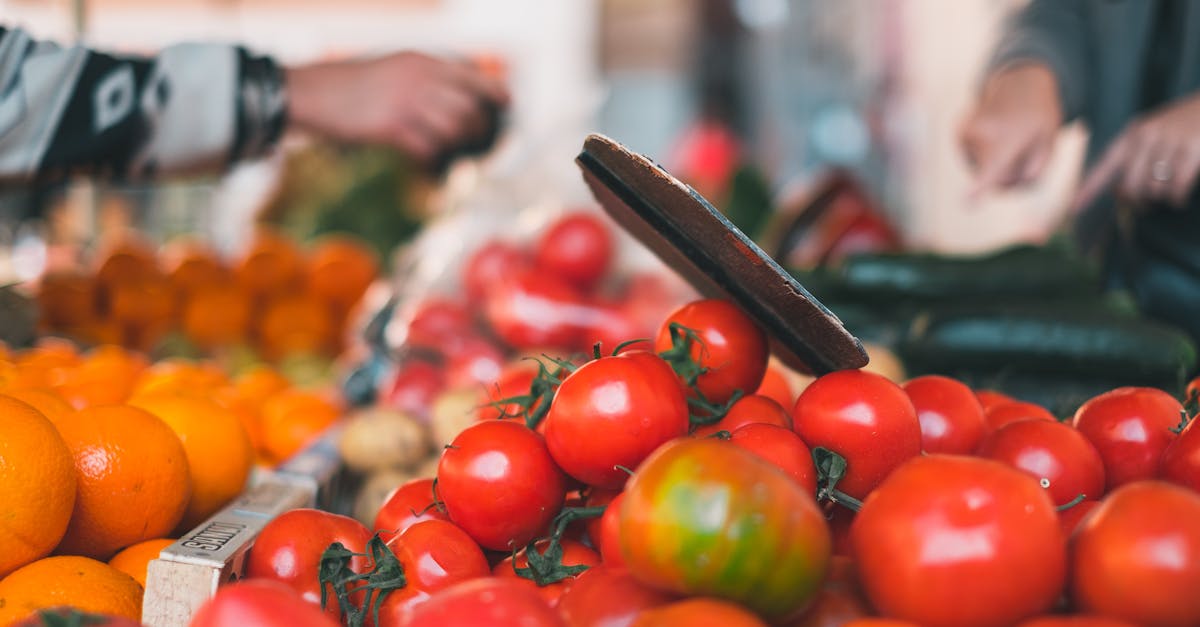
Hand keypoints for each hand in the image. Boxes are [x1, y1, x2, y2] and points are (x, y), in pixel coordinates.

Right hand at [286, 51, 509, 165]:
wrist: (311, 92)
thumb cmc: (352, 85)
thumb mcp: (394, 67)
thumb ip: (425, 78)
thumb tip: (457, 97)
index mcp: (421, 62)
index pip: (474, 76)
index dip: (496, 93)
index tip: (506, 105)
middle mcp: (419, 78)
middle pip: (470, 108)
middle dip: (478, 130)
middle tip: (475, 143)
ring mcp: (406, 102)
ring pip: (454, 129)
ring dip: (456, 147)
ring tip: (450, 155)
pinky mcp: (391, 127)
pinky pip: (428, 149)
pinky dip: (433, 163)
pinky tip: (428, 167)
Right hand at [959, 63, 1063, 195]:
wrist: (1021, 82)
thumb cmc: (1039, 116)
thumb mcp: (1050, 142)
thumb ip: (1033, 172)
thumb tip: (1000, 188)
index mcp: (1010, 135)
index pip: (994, 167)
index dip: (979, 188)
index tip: (966, 203)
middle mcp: (983, 133)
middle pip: (995, 178)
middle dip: (1010, 174)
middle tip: (1023, 149)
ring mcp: (966, 131)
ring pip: (981, 169)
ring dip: (996, 162)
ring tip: (1007, 138)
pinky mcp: (958, 132)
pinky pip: (972, 160)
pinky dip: (984, 155)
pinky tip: (993, 136)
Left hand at [1072, 92, 1199, 210]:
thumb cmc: (1180, 125)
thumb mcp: (1152, 132)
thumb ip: (1134, 156)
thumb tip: (1120, 192)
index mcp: (1133, 133)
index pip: (1106, 164)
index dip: (1090, 188)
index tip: (1074, 208)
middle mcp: (1148, 136)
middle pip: (1130, 185)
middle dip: (1136, 200)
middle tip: (1144, 204)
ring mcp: (1171, 141)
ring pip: (1153, 188)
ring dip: (1159, 198)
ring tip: (1166, 195)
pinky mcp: (1193, 150)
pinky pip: (1176, 186)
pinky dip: (1176, 198)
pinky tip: (1178, 199)